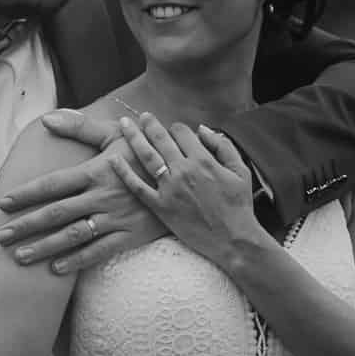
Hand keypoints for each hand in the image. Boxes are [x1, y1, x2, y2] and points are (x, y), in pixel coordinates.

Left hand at [0, 109, 165, 273]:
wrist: (185, 174)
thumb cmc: (144, 151)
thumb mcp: (115, 133)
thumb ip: (80, 128)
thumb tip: (47, 120)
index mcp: (96, 171)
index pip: (53, 184)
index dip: (26, 194)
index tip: (4, 204)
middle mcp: (101, 195)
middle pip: (56, 212)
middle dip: (25, 226)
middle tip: (0, 237)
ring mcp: (115, 217)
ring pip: (72, 235)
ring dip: (44, 247)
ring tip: (19, 257)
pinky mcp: (130, 235)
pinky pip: (100, 251)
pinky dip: (77, 261)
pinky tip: (56, 269)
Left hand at [112, 114, 259, 268]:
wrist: (232, 239)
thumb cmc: (239, 206)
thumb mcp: (241, 171)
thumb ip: (223, 146)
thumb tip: (202, 129)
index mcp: (203, 160)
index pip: (183, 132)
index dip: (177, 127)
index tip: (174, 130)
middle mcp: (184, 170)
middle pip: (161, 139)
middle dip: (150, 124)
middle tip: (142, 116)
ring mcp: (170, 189)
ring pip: (147, 156)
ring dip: (134, 137)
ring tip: (125, 125)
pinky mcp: (160, 207)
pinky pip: (137, 186)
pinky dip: (124, 172)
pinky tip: (113, 159)